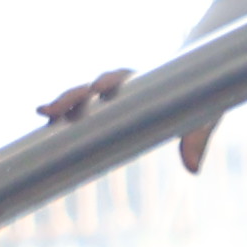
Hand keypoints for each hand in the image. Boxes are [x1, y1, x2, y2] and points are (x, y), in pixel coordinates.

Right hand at [37, 62, 212, 176]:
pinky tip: (46, 126)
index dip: (106, 82)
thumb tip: (193, 169)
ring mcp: (107, 100)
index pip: (119, 77)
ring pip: (78, 100)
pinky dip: (63, 119)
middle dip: (70, 97)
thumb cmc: (199, 100)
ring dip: (60, 107)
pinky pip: (79, 114)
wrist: (192, 84)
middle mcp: (119, 86)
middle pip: (89, 88)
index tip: (98, 88)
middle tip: (51, 110)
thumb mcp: (204, 116)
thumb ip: (197, 137)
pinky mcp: (101, 113)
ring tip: (42, 115)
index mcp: (141, 80)